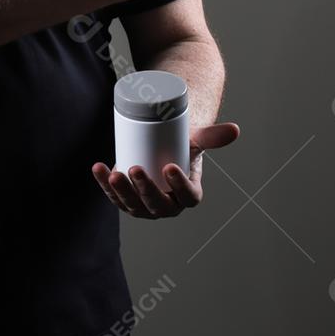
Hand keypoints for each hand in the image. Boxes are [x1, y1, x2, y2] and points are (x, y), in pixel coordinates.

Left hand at [91, 122, 240, 218]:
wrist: (162, 145)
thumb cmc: (182, 144)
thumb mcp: (196, 140)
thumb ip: (213, 136)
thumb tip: (235, 129)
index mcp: (188, 195)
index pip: (188, 197)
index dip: (179, 186)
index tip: (170, 166)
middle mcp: (167, 206)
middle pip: (157, 204)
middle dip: (145, 189)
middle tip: (137, 168)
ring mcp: (145, 206)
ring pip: (133, 204)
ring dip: (121, 191)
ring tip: (113, 173)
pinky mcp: (127, 199)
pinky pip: (115, 196)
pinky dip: (104, 185)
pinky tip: (98, 169)